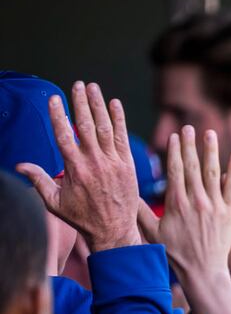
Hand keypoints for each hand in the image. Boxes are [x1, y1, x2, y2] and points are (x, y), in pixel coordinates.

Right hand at [17, 82, 141, 251]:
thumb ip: (39, 180)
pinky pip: (122, 137)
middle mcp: (94, 162)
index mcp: (74, 169)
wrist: (113, 229)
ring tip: (93, 87)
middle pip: (85, 125)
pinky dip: (119, 119)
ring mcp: (113, 162)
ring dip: (99, 105)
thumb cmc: (82, 217)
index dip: (58, 115)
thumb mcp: (55, 202)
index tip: (54, 98)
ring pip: (104, 127)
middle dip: (81, 103)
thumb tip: (20, 165)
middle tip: (77, 84)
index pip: (63, 135)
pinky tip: (114, 104)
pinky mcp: (127, 164)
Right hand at [137, 126, 230, 278]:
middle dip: (191, 144)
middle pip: (193, 166)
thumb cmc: (176, 254)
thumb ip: (141, 211)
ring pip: (213, 172)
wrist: (203, 271)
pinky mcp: (229, 212)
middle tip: (189, 127)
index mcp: (177, 204)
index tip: (174, 135)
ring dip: (212, 151)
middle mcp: (196, 201)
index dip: (175, 151)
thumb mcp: (153, 233)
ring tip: (211, 133)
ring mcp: (214, 205)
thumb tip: (126, 193)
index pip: (176, 171)